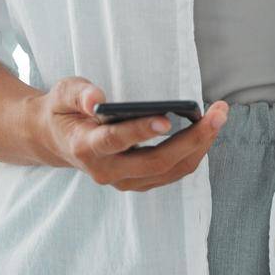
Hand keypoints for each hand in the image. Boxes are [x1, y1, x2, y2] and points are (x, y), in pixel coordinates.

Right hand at [29, 77, 227, 191]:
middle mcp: (105, 170)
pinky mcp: (135, 181)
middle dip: (192, 139)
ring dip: (198, 146)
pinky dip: (191, 153)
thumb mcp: (63, 93)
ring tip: (218, 117)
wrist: (56, 140)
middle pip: (155, 162)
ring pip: (168, 170)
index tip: (167, 118)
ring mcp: (122, 180)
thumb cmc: (63, 111)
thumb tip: (96, 99)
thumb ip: (79, 94)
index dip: (141, 131)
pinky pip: (170, 172)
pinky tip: (205, 131)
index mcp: (85, 147)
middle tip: (217, 113)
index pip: (115, 141)